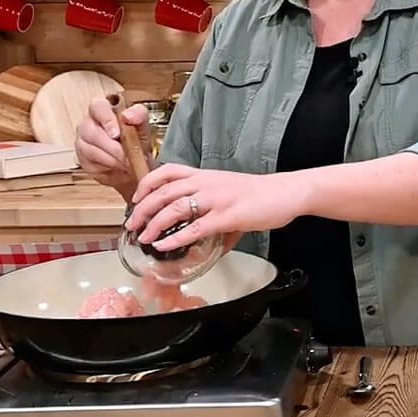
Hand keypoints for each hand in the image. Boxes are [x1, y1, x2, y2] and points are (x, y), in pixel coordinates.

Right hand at [75, 98, 150, 191]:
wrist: (136, 163)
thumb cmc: (136, 139)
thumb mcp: (142, 125)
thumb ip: (138, 114)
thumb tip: (128, 115)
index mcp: (102, 109)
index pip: (97, 106)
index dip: (106, 119)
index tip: (116, 134)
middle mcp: (88, 123)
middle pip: (90, 131)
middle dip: (111, 146)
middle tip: (127, 155)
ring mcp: (82, 142)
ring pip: (89, 150)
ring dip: (111, 159)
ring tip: (126, 163)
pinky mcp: (83, 161)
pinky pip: (90, 164)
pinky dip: (107, 167)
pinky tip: (118, 167)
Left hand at [125, 163, 306, 251]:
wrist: (285, 192)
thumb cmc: (260, 193)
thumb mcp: (228, 192)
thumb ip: (210, 209)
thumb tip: (200, 234)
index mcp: (206, 176)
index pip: (168, 171)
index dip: (148, 183)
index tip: (136, 197)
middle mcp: (207, 183)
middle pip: (164, 190)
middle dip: (143, 208)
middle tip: (132, 224)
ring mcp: (216, 199)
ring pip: (175, 207)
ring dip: (155, 223)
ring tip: (144, 237)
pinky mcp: (227, 217)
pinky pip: (195, 228)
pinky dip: (176, 238)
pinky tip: (165, 246)